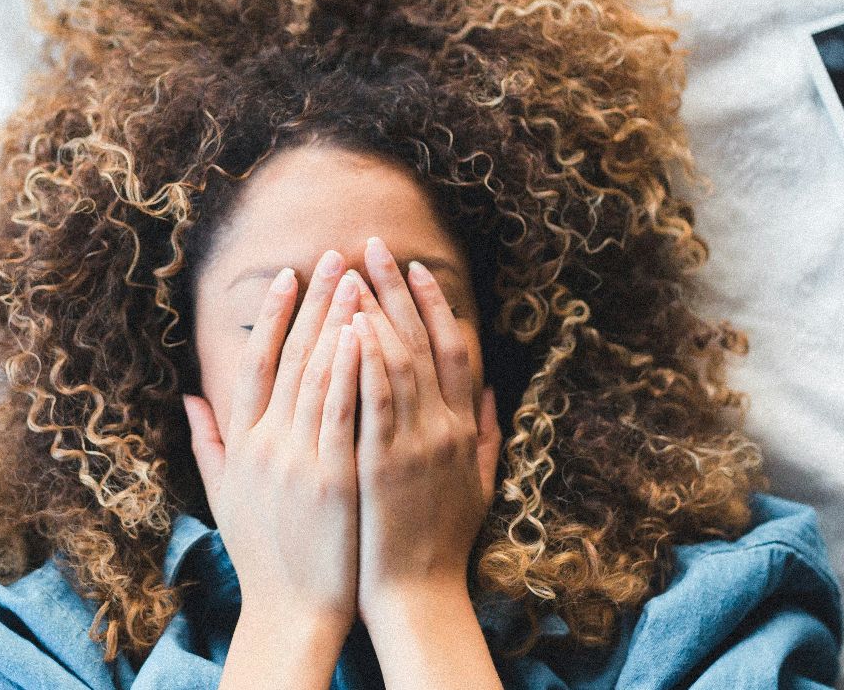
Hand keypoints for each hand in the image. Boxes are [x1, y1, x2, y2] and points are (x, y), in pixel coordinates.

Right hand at [184, 252, 365, 629]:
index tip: (289, 276)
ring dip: (336, 321)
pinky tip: (362, 332)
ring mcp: (298, 459)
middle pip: (291, 357)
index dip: (272, 316)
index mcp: (244, 444)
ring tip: (355, 278)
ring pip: (317, 375)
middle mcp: (266, 443)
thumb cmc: (264, 554)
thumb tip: (189, 398)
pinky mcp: (331, 477)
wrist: (291, 610)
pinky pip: (342, 411)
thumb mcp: (224, 494)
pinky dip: (350, 369)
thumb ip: (208, 442)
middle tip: (333, 256)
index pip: (256, 363)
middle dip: (313, 302)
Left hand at [350, 237, 498, 617]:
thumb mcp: (480, 484)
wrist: (420, 596)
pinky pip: (375, 400)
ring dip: (374, 311)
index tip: (414, 267)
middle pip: (422, 341)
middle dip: (395, 289)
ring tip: (351, 272)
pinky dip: (366, 360)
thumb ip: (488, 434)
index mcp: (464, 429)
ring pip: (397, 361)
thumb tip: (493, 392)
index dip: (434, 304)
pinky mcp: (385, 464)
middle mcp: (445, 427)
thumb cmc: (441, 544)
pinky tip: (350, 326)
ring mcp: (416, 444)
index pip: (452, 349)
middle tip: (372, 246)